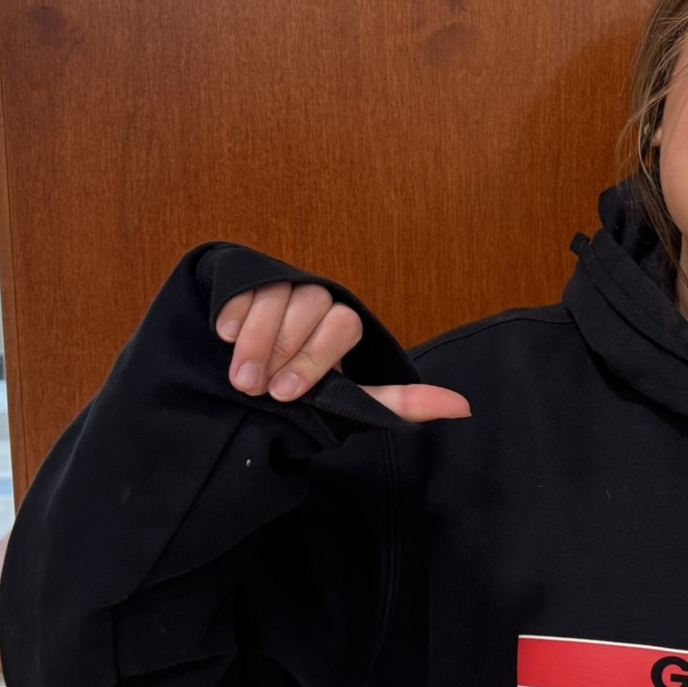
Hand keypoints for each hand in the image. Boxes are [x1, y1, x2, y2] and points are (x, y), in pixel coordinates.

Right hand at [216, 283, 469, 422]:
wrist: (245, 383)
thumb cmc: (305, 393)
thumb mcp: (351, 403)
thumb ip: (398, 404)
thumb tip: (464, 407)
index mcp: (346, 324)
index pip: (343, 326)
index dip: (314, 359)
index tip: (288, 394)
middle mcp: (320, 298)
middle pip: (308, 307)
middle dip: (279, 352)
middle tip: (255, 389)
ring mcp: (284, 285)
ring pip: (276, 296)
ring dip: (254, 340)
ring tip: (239, 377)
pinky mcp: (248, 279)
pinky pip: (245, 285)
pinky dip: (233, 313)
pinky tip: (223, 337)